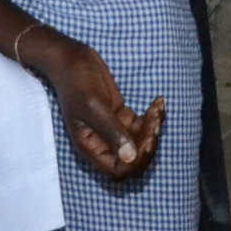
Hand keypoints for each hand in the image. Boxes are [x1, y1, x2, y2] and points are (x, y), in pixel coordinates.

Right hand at [31, 34, 163, 181]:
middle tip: (156, 119)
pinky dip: (152, 116)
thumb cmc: (78, 82)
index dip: (137, 161)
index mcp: (92, 146)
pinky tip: (158, 101)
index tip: (148, 138)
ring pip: (140, 141)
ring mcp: (113, 129)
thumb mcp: (94, 106)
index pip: (118, 170)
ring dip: (153, 127)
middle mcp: (103, 142)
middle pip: (133, 159)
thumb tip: (130, 158)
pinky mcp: (120, 115)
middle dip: (149, 143)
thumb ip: (112, 132)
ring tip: (158, 107)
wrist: (73, 59)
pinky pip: (141, 124)